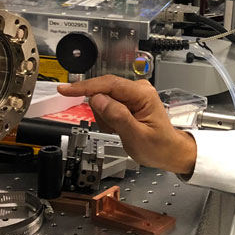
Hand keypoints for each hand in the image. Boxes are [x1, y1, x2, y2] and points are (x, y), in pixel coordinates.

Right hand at [58, 76, 197, 173]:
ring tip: (119, 130)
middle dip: (101, 113)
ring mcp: (133, 93)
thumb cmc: (158, 146)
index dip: (85, 87)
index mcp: (142, 94)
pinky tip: (119, 127)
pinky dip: (108, 118)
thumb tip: (98, 99)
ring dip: (105, 117)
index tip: (66, 90)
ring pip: (103, 99)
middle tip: (113, 129)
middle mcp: (138, 89)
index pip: (108, 84)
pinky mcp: (128, 99)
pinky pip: (107, 105)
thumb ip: (117, 116)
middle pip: (103, 91)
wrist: (169, 151)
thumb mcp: (136, 136)